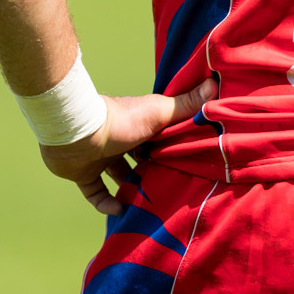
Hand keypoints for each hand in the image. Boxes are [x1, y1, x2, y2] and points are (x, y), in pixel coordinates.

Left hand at [39, 79, 216, 213]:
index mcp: (139, 124)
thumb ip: (186, 104)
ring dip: (130, 187)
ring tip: (146, 201)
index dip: (172, 146)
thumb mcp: (159, 113)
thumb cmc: (122, 120)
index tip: (187, 160)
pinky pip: (95, 192)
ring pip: (118, 174)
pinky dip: (105, 202)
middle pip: (140, 156)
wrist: (78, 133)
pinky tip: (119, 209)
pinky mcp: (83, 173)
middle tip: (169, 186)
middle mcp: (120, 140)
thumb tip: (215, 84)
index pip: (159, 135)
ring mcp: (100, 157)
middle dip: (152, 169)